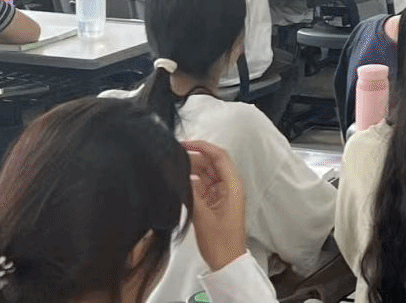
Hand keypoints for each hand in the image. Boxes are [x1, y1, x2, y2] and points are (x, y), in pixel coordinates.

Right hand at [183, 140, 248, 273]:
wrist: (227, 261)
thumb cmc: (220, 241)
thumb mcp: (202, 216)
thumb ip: (192, 193)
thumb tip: (181, 175)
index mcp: (232, 186)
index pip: (220, 157)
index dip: (203, 147)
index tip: (185, 143)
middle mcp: (229, 186)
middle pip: (212, 164)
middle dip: (194, 157)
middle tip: (173, 156)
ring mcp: (222, 194)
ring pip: (207, 174)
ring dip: (192, 169)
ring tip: (173, 167)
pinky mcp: (215, 202)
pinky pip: (203, 185)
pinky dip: (192, 182)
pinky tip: (179, 182)